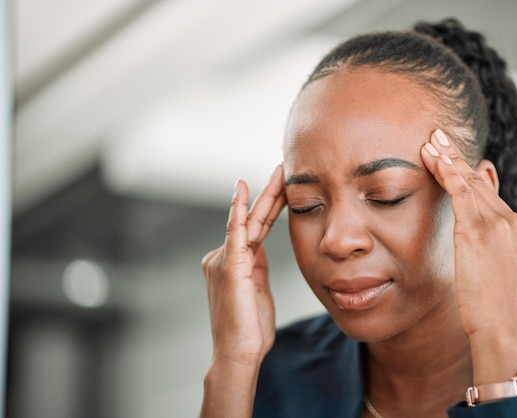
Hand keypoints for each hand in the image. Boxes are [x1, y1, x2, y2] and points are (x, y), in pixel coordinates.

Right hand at [202, 164, 285, 366]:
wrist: (240, 353)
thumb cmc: (250, 330)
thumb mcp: (258, 291)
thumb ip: (257, 268)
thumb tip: (261, 249)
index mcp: (236, 262)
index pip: (257, 227)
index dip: (271, 206)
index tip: (285, 187)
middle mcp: (225, 256)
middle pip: (253, 219)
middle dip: (270, 193)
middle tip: (284, 169)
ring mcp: (224, 259)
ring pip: (248, 221)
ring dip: (265, 196)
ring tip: (279, 174)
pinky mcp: (228, 266)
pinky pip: (234, 232)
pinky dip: (238, 210)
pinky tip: (242, 189)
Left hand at [420, 129, 516, 383]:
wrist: (502, 326)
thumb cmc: (502, 302)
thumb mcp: (516, 264)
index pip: (488, 191)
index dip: (468, 172)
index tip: (453, 156)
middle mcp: (509, 220)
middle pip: (477, 181)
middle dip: (455, 157)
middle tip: (437, 135)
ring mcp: (495, 224)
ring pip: (466, 182)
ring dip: (446, 159)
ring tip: (430, 141)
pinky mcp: (477, 231)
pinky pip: (460, 194)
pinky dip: (447, 173)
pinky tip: (435, 158)